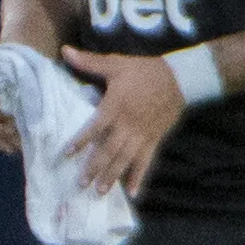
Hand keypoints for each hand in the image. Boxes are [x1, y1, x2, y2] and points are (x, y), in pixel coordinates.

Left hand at [58, 48, 184, 197]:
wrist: (180, 79)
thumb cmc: (144, 71)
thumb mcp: (116, 63)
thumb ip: (89, 62)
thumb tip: (65, 51)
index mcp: (115, 106)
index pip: (95, 127)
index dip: (81, 140)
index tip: (67, 154)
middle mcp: (127, 125)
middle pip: (109, 149)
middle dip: (94, 167)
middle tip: (81, 184)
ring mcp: (141, 135)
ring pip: (124, 159)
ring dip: (112, 176)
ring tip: (100, 192)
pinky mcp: (154, 140)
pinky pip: (146, 162)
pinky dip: (139, 177)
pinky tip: (133, 193)